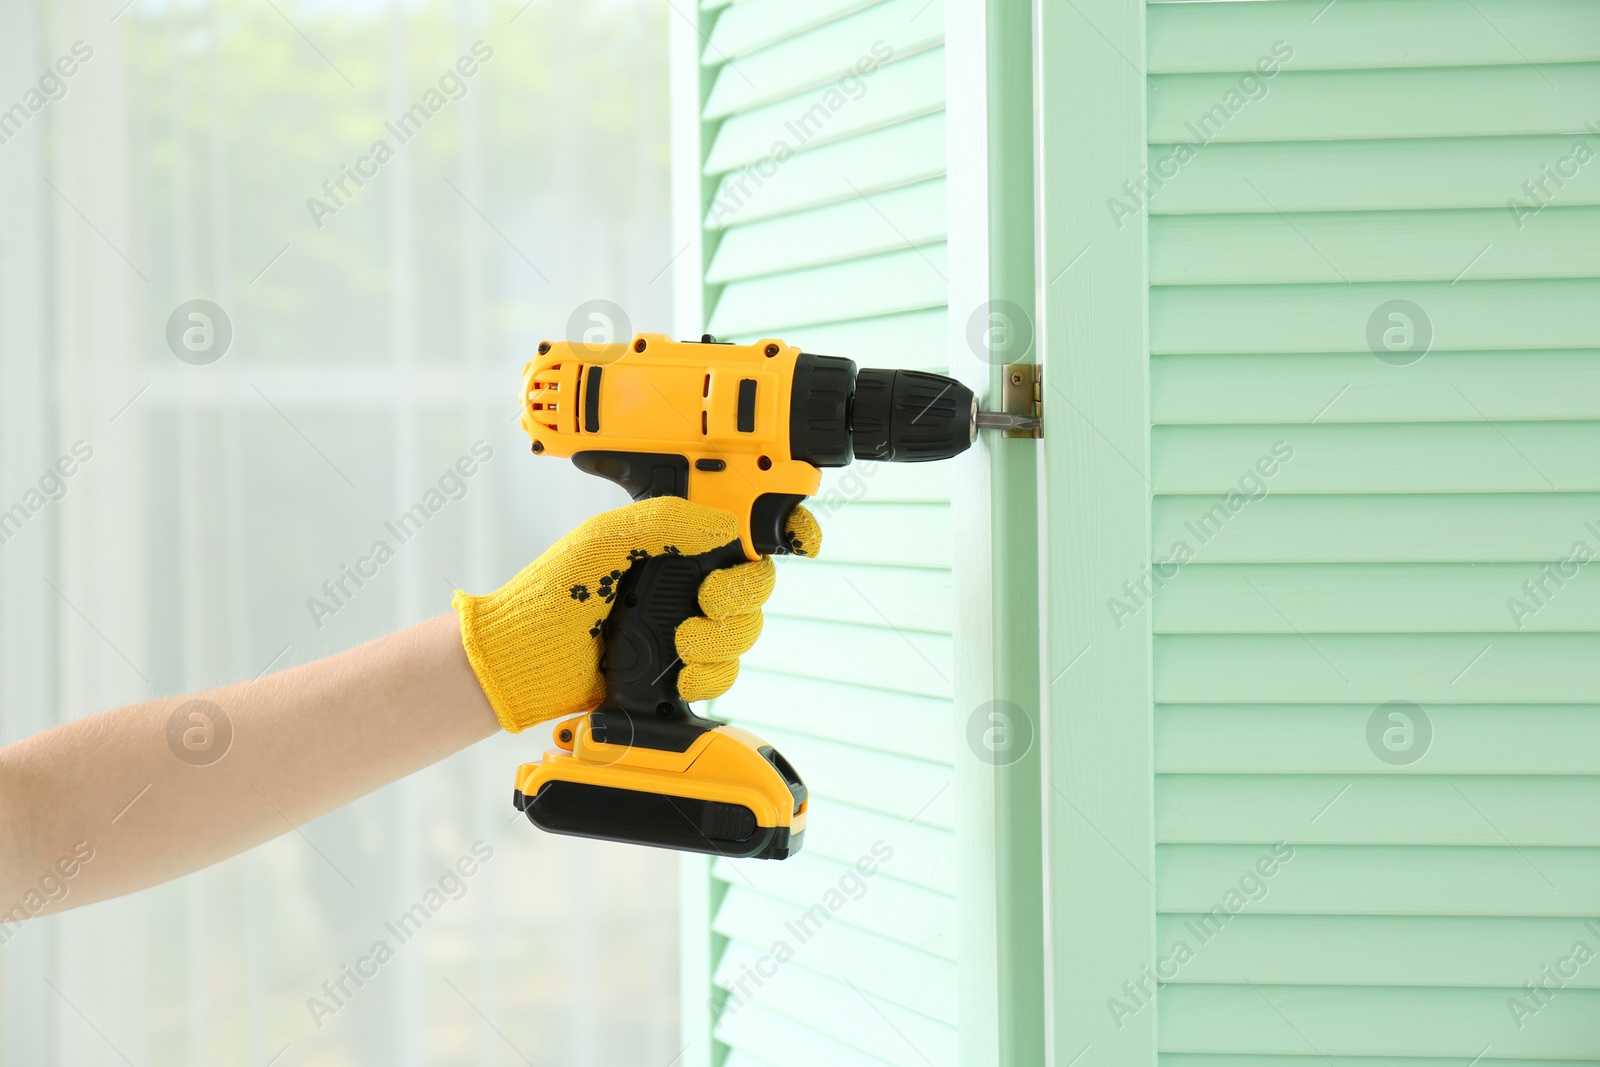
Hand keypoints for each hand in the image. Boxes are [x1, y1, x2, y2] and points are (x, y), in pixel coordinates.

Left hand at [453, 496, 820, 732]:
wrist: (527, 659)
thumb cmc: (553, 592)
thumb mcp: (607, 538)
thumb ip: (667, 521)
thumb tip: (725, 524)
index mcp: (675, 544)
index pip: (742, 531)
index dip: (782, 531)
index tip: (801, 541)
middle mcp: (686, 582)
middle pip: (756, 585)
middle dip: (742, 594)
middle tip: (709, 599)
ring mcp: (686, 626)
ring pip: (745, 633)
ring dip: (720, 638)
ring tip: (680, 639)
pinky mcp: (681, 671)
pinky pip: (724, 674)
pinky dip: (707, 675)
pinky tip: (679, 671)